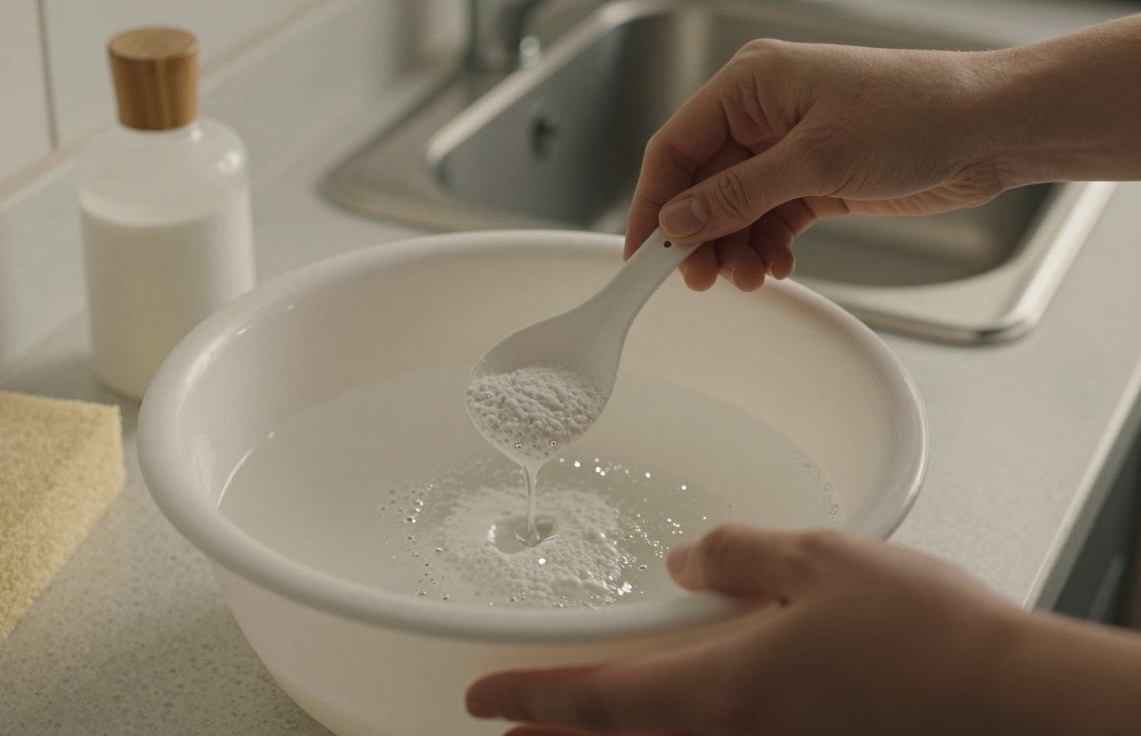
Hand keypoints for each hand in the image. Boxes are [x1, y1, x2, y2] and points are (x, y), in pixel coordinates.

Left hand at [466, 525, 1021, 735]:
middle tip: (507, 733)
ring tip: (568, 734)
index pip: (597, 700)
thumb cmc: (926, 636)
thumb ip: (737, 557)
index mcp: (720, 691)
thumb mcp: (819, 561)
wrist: (1013, 706)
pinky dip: (672, 735)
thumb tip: (685, 563)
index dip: (531, 698)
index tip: (480, 699)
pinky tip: (680, 719)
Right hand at [627, 41, 1006, 290]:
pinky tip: (777, 266)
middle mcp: (762, 113)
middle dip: (699, 236)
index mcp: (751, 84)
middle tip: (699, 279)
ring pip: (733, 208)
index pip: (675, 147)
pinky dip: (766, 246)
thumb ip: (738, 195)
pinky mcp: (814, 176)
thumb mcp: (815, 159)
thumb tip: (678, 221)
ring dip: (734, 248)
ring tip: (750, 278)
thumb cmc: (917, 113)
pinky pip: (768, 218)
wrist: (991, 129)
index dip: (654, 203)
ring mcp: (787, 146)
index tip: (640, 254)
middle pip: (701, 184)